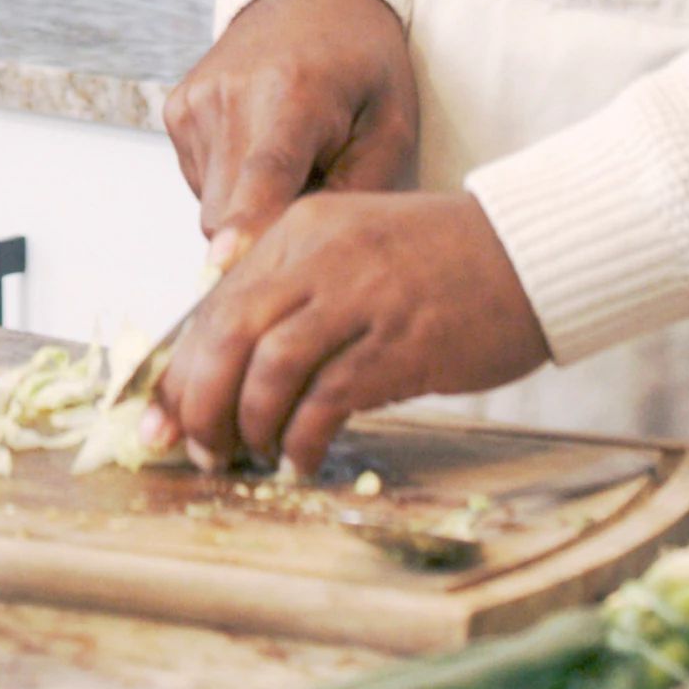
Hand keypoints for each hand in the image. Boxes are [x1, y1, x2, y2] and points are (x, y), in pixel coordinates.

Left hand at [153, 189, 548, 475]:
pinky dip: (301, 437)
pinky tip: (299, 458)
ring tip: (249, 456)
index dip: (180, 367)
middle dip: (199, 401)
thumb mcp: (351, 252)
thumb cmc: (440, 262)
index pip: (215, 302)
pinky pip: (328, 399)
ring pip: (269, 368)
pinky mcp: (400, 343)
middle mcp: (321, 255)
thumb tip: (227, 367)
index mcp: (299, 229)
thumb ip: (292, 293)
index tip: (160, 416)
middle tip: (197, 449)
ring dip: (248, 424)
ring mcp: (360, 297)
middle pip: (227, 334)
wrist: (529, 252)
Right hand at [163, 0, 423, 260]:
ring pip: (210, 205)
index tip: (226, 266)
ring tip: (293, 161)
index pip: (263, 174)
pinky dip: (232, 181)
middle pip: (228, 213)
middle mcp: (229, 95)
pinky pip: (200, 181)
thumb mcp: (391, 125)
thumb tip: (308, 255)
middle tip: (314, 199)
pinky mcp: (175, 109)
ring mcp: (194, 102)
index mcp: (292, 94)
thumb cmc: (361, 62)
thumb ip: (357, 192)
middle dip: (265, 231)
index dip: (246, 226)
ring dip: (249, 206)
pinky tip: (263, 145)